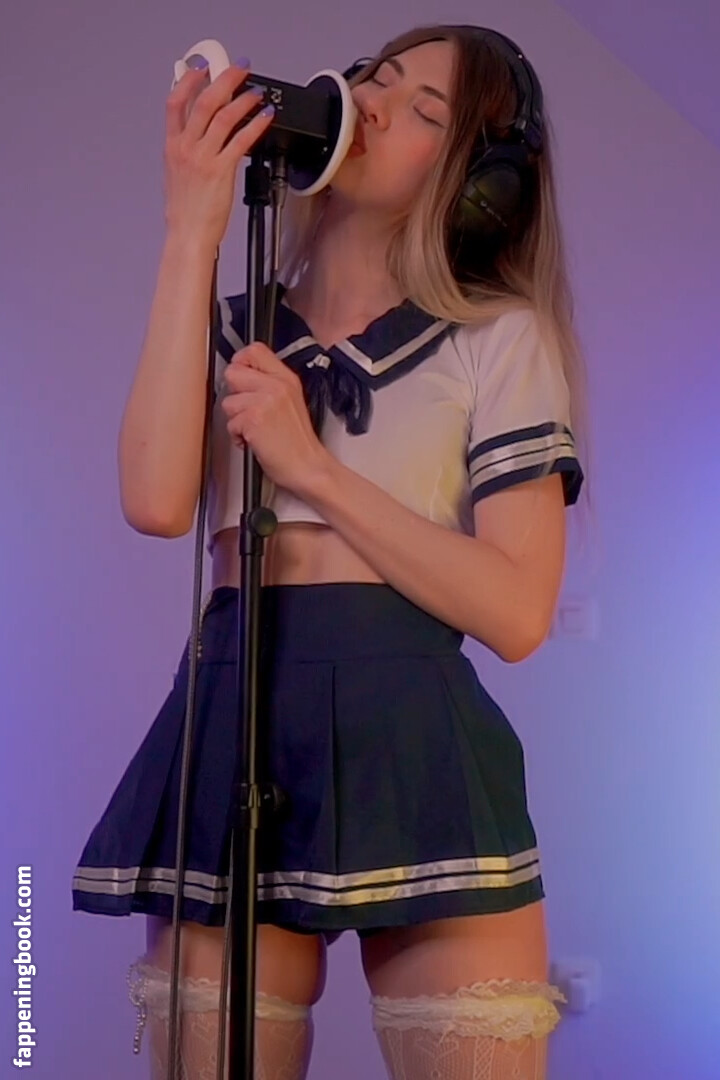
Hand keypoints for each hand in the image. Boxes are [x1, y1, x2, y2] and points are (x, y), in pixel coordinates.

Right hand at [163, 62, 274, 248]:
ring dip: (243, 99)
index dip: (189, 80)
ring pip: (224, 117)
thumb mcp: (177, 173)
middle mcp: (186, 148)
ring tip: (256, 92)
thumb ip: (186, 150)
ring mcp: (203, 158)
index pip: (175, 102)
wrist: (188, 234)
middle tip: (239, 68)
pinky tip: (265, 118)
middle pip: (204, 102)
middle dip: (224, 79)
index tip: (202, 67)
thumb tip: (198, 134)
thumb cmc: (185, 211)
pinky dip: (256, 125)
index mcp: (172, 146)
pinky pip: (241, 141)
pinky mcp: (221, 171)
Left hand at [221, 343, 329, 493]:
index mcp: (286, 379)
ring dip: (235, 419)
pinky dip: (237, 436)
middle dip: (234, 394)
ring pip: (228, 401)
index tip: (243, 380)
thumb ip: (270, 384)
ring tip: (253, 428)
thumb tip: (243, 375)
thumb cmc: (298, 443)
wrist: (308, 467)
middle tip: (247, 409)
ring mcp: (265, 401)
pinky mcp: (255, 419)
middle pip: (233, 372)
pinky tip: (253, 440)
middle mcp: (277, 386)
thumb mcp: (291, 402)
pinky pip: (230, 423)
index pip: (253, 350)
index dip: (241, 363)